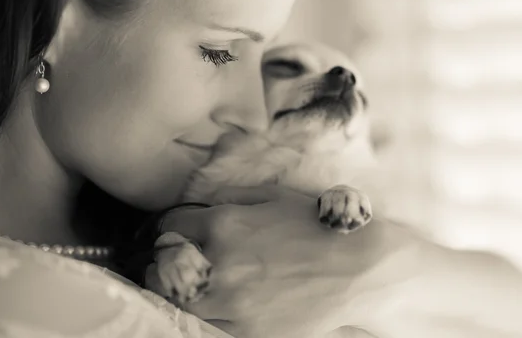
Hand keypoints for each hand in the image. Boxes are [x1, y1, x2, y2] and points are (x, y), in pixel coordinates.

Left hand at [159, 186, 386, 337]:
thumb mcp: (275, 197)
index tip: (178, 232)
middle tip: (175, 262)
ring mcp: (232, 304)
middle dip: (165, 262)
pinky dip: (208, 315)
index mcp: (225, 224)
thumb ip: (231, 198)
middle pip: (163, 269)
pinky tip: (222, 305)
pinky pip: (208, 327)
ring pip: (178, 302)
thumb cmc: (319, 226)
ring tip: (197, 284)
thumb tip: (204, 205)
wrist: (359, 268)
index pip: (171, 226)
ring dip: (180, 291)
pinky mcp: (248, 333)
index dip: (172, 227)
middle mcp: (220, 264)